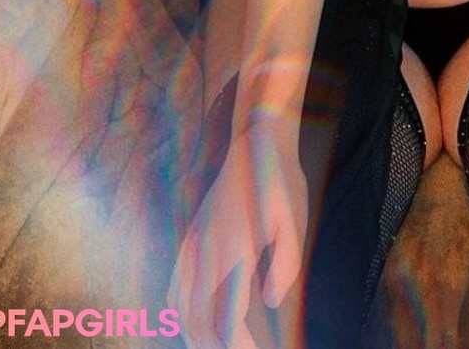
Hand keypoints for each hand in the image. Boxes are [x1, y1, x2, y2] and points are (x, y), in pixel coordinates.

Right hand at [171, 123, 307, 348]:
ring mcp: (193, 245)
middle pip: (197, 322)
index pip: (227, 318)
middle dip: (214, 347)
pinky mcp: (189, 238)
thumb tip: (268, 302)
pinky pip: (174, 286)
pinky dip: (178, 312)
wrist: (254, 142)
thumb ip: (284, 266)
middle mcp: (207, 253)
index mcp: (235, 252)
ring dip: (194, 334)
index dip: (238, 345)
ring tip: (216, 346)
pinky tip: (192, 319)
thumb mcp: (295, 222)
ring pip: (179, 308)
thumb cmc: (280, 182)